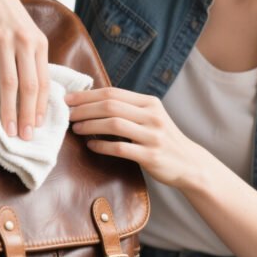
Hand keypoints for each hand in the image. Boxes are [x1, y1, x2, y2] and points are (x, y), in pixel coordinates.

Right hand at [0, 0, 49, 139]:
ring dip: (8, 109)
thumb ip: (31, 59)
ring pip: (9, 82)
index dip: (40, 107)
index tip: (38, 127)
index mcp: (39, 44)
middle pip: (29, 86)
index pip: (44, 82)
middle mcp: (25, 43)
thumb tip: (33, 92)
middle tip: (25, 137)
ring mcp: (4, 41)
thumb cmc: (7, 14)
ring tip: (7, 129)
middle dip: (27, 115)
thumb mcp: (27, 34)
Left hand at [65, 87, 202, 187]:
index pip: (113, 93)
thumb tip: (92, 102)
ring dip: (90, 125)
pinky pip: (120, 148)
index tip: (69, 99)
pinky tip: (91, 146)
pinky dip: (102, 146)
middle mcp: (152, 116)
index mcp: (150, 103)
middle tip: (67, 114)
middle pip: (110, 106)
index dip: (87, 95)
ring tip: (75, 128)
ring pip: (114, 125)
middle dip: (84, 109)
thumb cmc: (162, 139)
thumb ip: (128, 109)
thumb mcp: (151, 117)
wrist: (189, 163)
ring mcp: (153, 136)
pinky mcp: (151, 156)